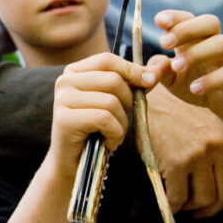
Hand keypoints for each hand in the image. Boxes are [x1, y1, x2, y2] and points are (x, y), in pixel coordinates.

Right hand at [50, 53, 156, 174]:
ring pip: (110, 101)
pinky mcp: (64, 119)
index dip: (131, 69)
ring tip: (114, 134)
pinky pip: (104, 119)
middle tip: (123, 119)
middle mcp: (64, 81)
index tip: (150, 81)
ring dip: (121, 123)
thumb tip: (159, 68)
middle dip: (128, 101)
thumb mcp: (116, 101)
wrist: (74, 162)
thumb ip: (134, 82)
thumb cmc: (97, 130)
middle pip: (112, 80)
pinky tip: (108, 142)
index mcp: (74, 72)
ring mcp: (62, 99)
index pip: (107, 60)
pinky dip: (114, 133)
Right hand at [142, 83, 222, 222]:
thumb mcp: (202, 120)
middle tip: (200, 211)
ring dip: (194, 207)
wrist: (144, 96)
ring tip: (183, 204)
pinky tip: (168, 201)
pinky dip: (174, 205)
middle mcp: (218, 144)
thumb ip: (218, 146)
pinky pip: (179, 197)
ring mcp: (198, 153)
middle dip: (214, 208)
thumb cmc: (171, 109)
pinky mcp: (176, 161)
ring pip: (205, 198)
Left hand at [155, 11, 222, 124]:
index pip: (188, 18)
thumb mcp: (171, 79)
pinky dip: (211, 80)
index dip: (174, 17)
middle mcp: (215, 43)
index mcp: (197, 38)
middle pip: (210, 22)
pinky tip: (194, 88)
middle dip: (186, 28)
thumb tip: (152, 66)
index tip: (158, 20)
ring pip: (222, 43)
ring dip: (196, 53)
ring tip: (177, 67)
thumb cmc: (195, 83)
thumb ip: (160, 70)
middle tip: (164, 43)